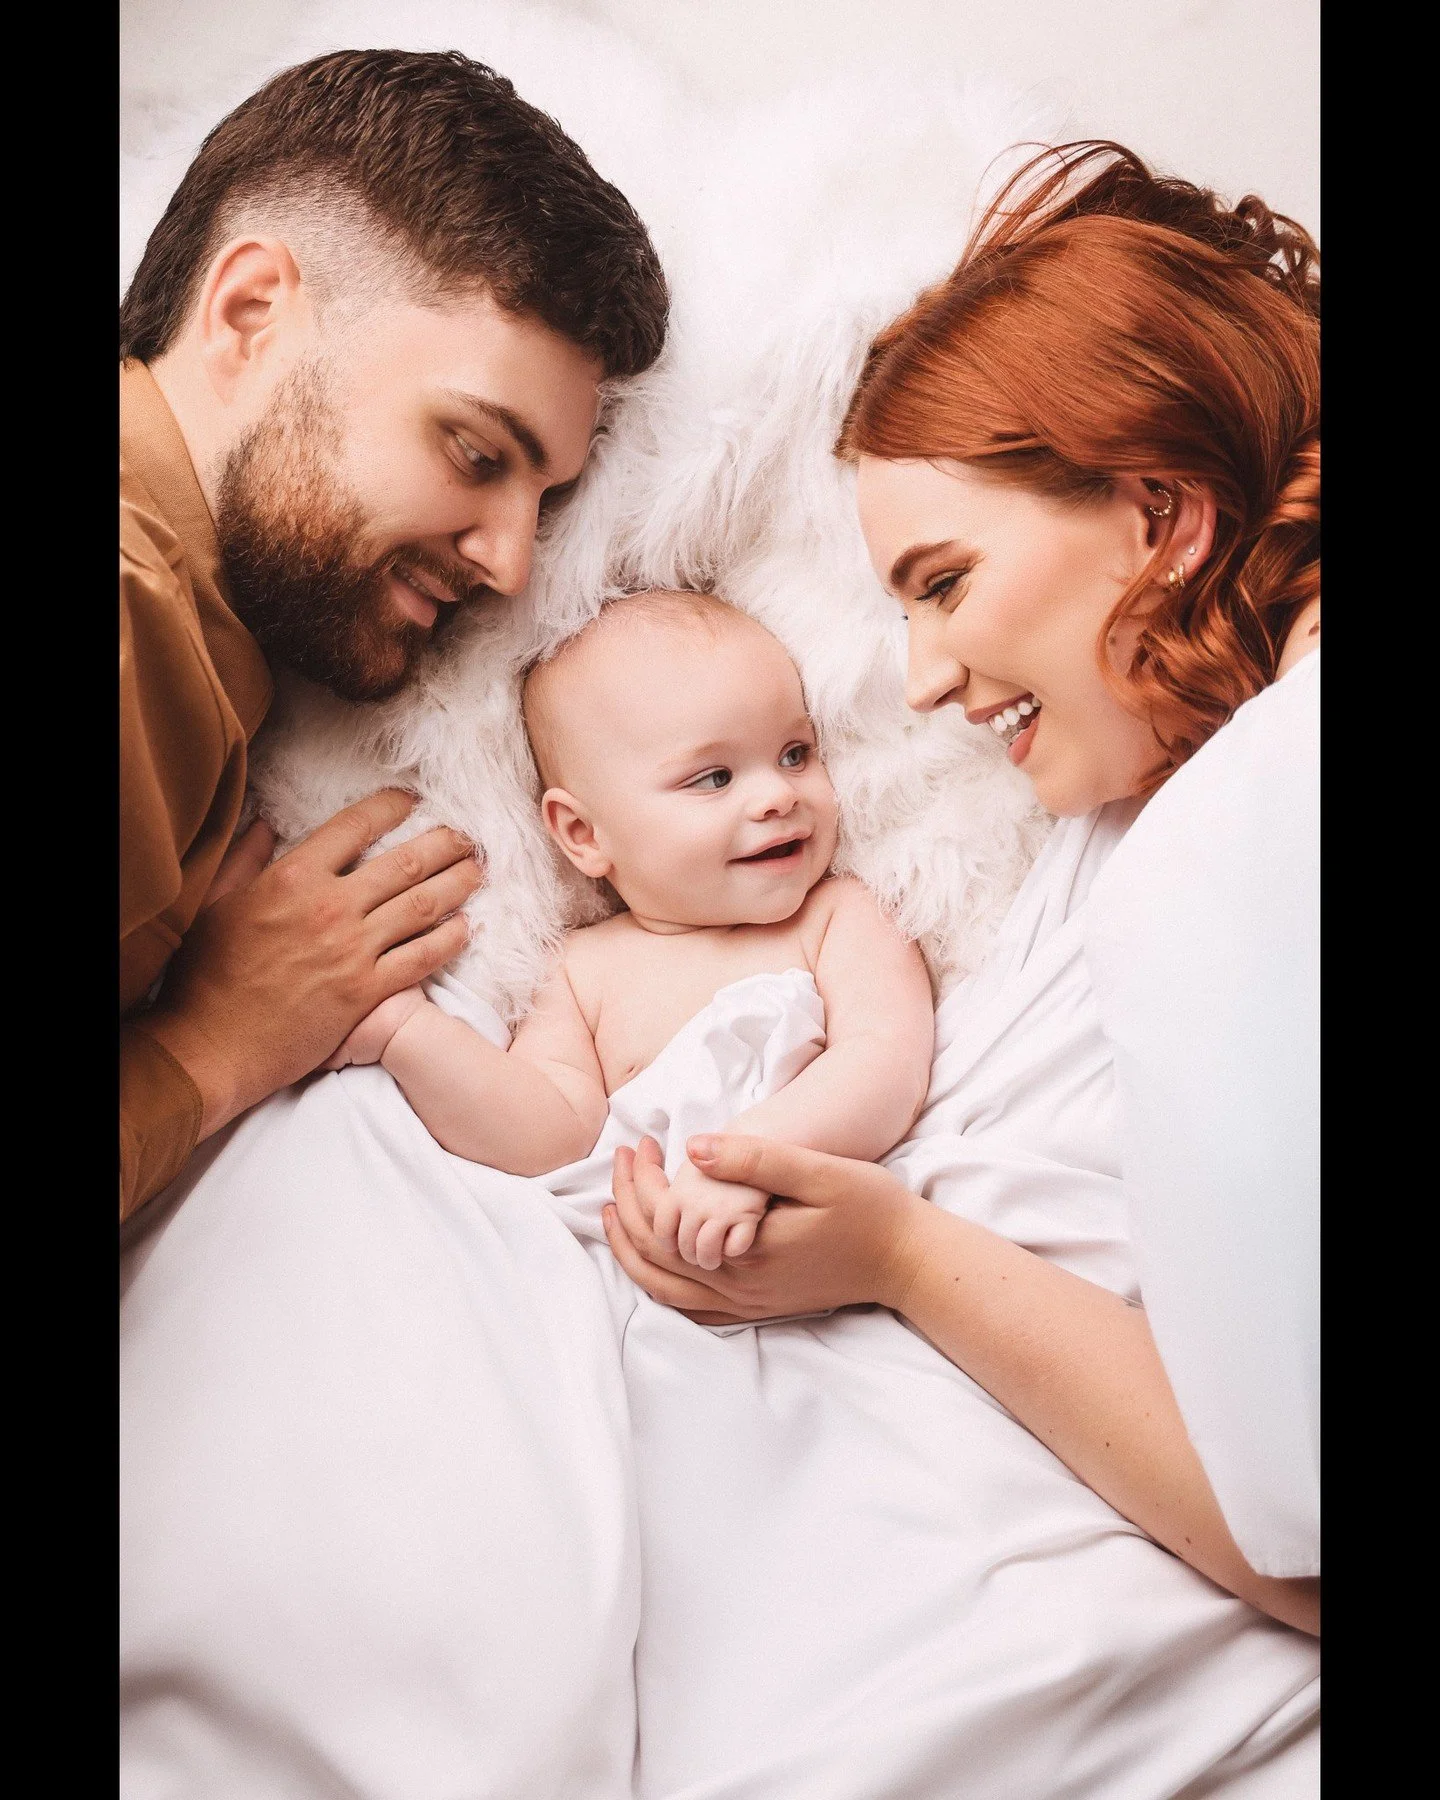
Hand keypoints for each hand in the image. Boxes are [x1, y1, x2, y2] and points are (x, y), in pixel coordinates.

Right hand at [140, 789, 482, 1135]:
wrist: (214, 1045)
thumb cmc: (206, 975)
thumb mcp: (215, 903)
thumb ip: (245, 858)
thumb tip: (263, 823)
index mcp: (293, 878)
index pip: (354, 826)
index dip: (389, 807)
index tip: (411, 801)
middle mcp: (330, 908)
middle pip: (403, 864)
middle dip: (442, 844)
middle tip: (466, 836)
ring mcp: (353, 951)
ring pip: (422, 907)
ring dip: (457, 884)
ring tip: (477, 870)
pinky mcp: (367, 992)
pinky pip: (421, 958)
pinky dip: (449, 939)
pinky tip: (467, 928)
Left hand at [602, 1134, 925, 1324]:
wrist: (910, 1260)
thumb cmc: (870, 1209)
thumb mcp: (818, 1171)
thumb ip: (754, 1159)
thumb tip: (692, 1147)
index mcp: (745, 1252)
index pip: (664, 1221)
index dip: (641, 1180)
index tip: (641, 1143)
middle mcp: (739, 1287)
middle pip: (654, 1256)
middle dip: (627, 1206)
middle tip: (623, 1160)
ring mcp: (749, 1304)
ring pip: (664, 1289)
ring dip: (632, 1248)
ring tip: (615, 1208)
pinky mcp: (760, 1307)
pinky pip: (692, 1308)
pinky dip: (660, 1282)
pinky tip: (655, 1258)